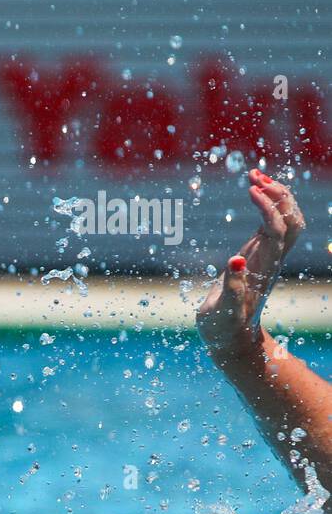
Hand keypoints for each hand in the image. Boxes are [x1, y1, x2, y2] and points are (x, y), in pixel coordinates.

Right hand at [196, 168, 306, 357]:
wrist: (231, 338)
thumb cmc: (223, 327)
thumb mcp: (222, 312)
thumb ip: (231, 288)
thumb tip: (236, 260)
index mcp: (263, 268)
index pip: (277, 228)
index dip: (268, 207)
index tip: (250, 189)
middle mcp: (271, 258)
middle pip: (291, 218)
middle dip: (278, 193)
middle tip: (254, 176)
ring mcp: (268, 254)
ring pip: (287, 217)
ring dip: (276, 194)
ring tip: (254, 176)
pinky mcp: (259, 253)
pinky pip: (273, 222)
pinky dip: (267, 202)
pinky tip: (253, 191)